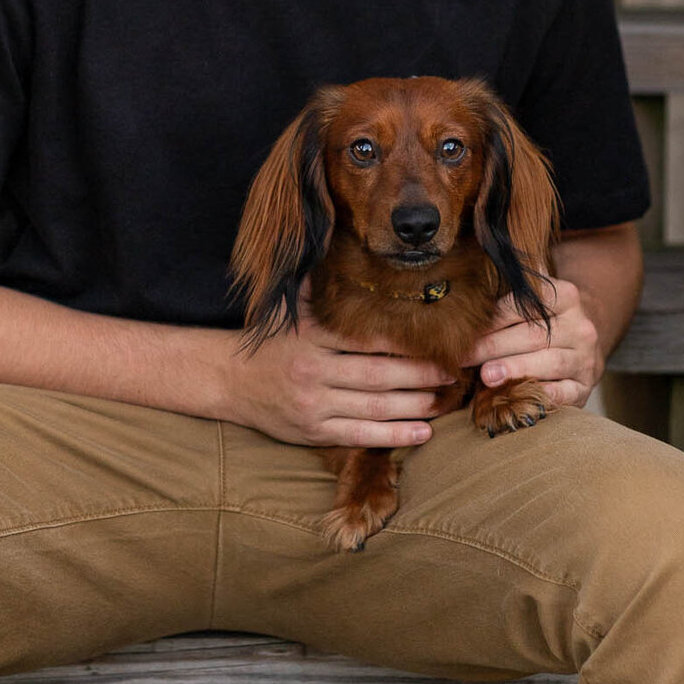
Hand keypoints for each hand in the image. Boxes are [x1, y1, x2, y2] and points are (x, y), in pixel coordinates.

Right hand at [223, 278, 454, 448]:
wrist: (229, 379)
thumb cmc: (271, 342)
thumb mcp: (290, 310)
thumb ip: (321, 287)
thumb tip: (348, 247)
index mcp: (312, 337)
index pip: (367, 339)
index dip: (406, 342)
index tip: (438, 339)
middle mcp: (313, 371)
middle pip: (378, 374)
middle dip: (421, 374)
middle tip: (454, 370)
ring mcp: (314, 404)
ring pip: (375, 407)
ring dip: (416, 405)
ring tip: (446, 399)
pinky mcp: (315, 431)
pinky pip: (362, 435)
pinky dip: (395, 435)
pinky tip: (424, 432)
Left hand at [462, 277, 602, 410]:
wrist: (581, 346)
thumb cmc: (540, 324)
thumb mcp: (530, 305)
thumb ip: (503, 300)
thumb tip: (457, 304)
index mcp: (566, 296)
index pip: (527, 304)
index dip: (493, 318)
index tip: (464, 331)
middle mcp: (580, 326)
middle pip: (534, 335)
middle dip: (493, 346)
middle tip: (464, 357)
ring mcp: (585, 358)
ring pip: (550, 361)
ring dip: (515, 369)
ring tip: (487, 376)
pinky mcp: (585, 387)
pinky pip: (564, 392)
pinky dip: (541, 395)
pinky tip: (518, 397)